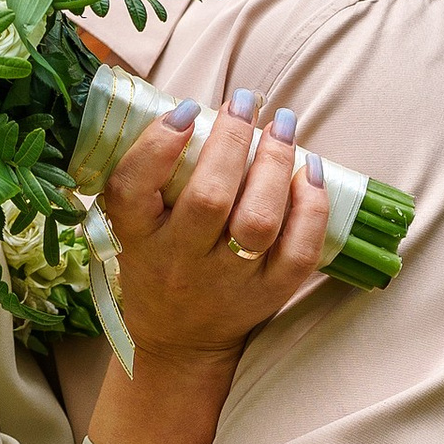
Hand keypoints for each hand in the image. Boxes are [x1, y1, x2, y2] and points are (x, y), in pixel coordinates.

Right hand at [101, 88, 330, 366]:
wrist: (177, 341)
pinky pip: (298, 252)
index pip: (133, 190)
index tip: (185, 111)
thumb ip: (150, 173)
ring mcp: (228, 281)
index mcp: (137, 237)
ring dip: (275, 166)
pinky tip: (310, 171)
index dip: (158, 146)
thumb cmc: (155, 263)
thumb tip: (192, 107)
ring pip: (258, 221)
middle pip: (208, 199)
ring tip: (282, 125)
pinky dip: (311, 208)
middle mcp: (180, 261)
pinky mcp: (269, 295)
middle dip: (231, 141)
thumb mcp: (132, 223)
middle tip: (244, 102)